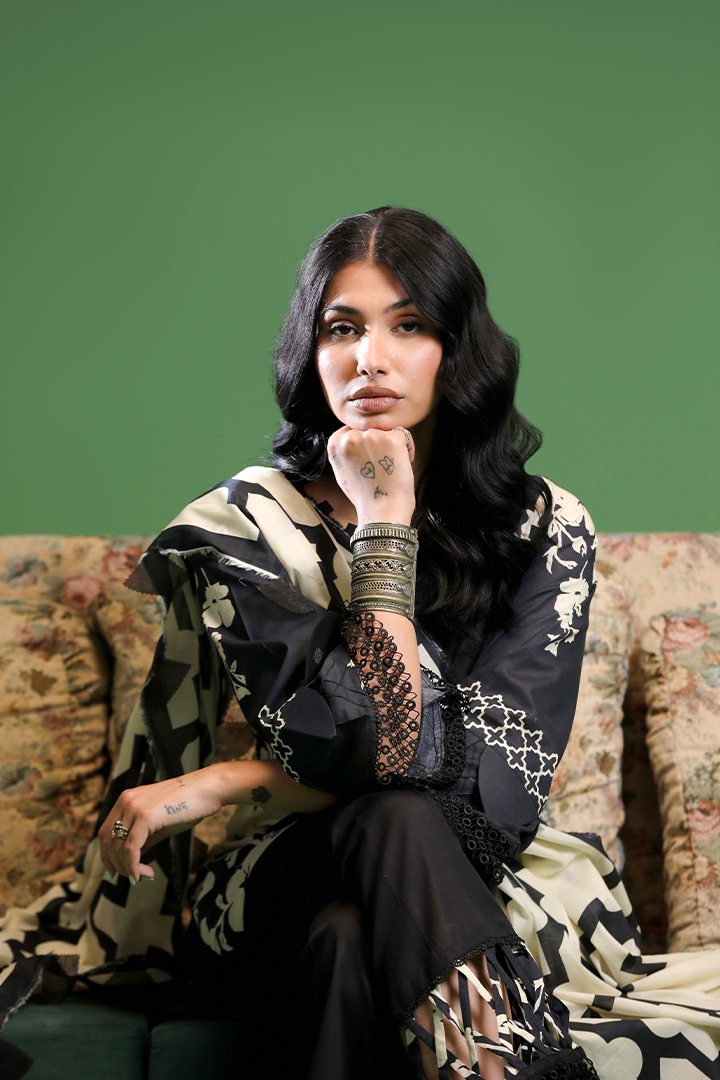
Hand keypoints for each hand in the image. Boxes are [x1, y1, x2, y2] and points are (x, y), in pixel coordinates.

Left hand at [98, 770, 221, 882]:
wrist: (207, 789)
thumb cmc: (188, 804)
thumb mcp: (159, 823)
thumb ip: (142, 838)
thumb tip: (131, 860)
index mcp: (126, 800)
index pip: (105, 832)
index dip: (106, 856)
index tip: (116, 872)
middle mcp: (126, 801)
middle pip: (107, 841)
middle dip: (116, 865)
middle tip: (133, 878)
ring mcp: (134, 807)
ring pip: (118, 847)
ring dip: (128, 868)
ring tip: (144, 876)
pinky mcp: (145, 815)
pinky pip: (132, 847)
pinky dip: (133, 865)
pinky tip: (142, 874)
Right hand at [327, 426, 415, 525]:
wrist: (381, 511)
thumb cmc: (365, 496)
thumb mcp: (343, 471)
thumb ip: (345, 452)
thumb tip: (352, 439)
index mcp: (335, 443)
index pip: (353, 430)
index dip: (365, 445)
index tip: (370, 460)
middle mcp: (351, 436)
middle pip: (371, 430)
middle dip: (379, 445)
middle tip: (382, 467)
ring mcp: (372, 436)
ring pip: (387, 431)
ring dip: (392, 447)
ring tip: (390, 468)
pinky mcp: (392, 438)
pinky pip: (405, 435)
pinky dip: (408, 449)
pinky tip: (403, 465)